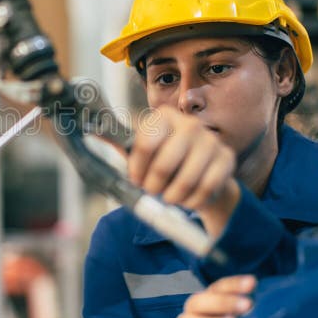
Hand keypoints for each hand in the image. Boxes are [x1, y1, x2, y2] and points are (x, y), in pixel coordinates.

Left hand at [129, 106, 239, 236]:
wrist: (201, 174)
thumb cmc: (165, 162)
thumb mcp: (141, 152)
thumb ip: (120, 144)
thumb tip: (91, 132)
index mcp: (164, 117)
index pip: (145, 143)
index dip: (138, 169)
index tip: (136, 180)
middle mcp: (189, 123)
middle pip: (165, 164)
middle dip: (154, 186)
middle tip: (152, 192)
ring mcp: (211, 140)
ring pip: (187, 179)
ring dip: (173, 196)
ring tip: (169, 197)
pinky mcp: (227, 159)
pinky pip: (206, 188)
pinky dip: (193, 200)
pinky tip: (187, 199)